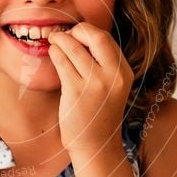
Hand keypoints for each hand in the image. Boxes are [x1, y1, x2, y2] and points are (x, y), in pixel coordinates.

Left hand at [47, 22, 133, 154]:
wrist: (96, 145)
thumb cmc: (98, 114)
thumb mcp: (111, 87)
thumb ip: (104, 65)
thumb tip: (80, 38)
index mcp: (124, 72)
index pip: (106, 39)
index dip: (87, 32)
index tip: (75, 35)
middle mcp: (113, 76)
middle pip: (94, 36)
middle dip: (75, 31)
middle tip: (62, 34)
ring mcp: (95, 84)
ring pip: (73, 47)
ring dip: (59, 40)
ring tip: (53, 41)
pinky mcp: (76, 92)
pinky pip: (62, 62)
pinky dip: (54, 53)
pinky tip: (52, 54)